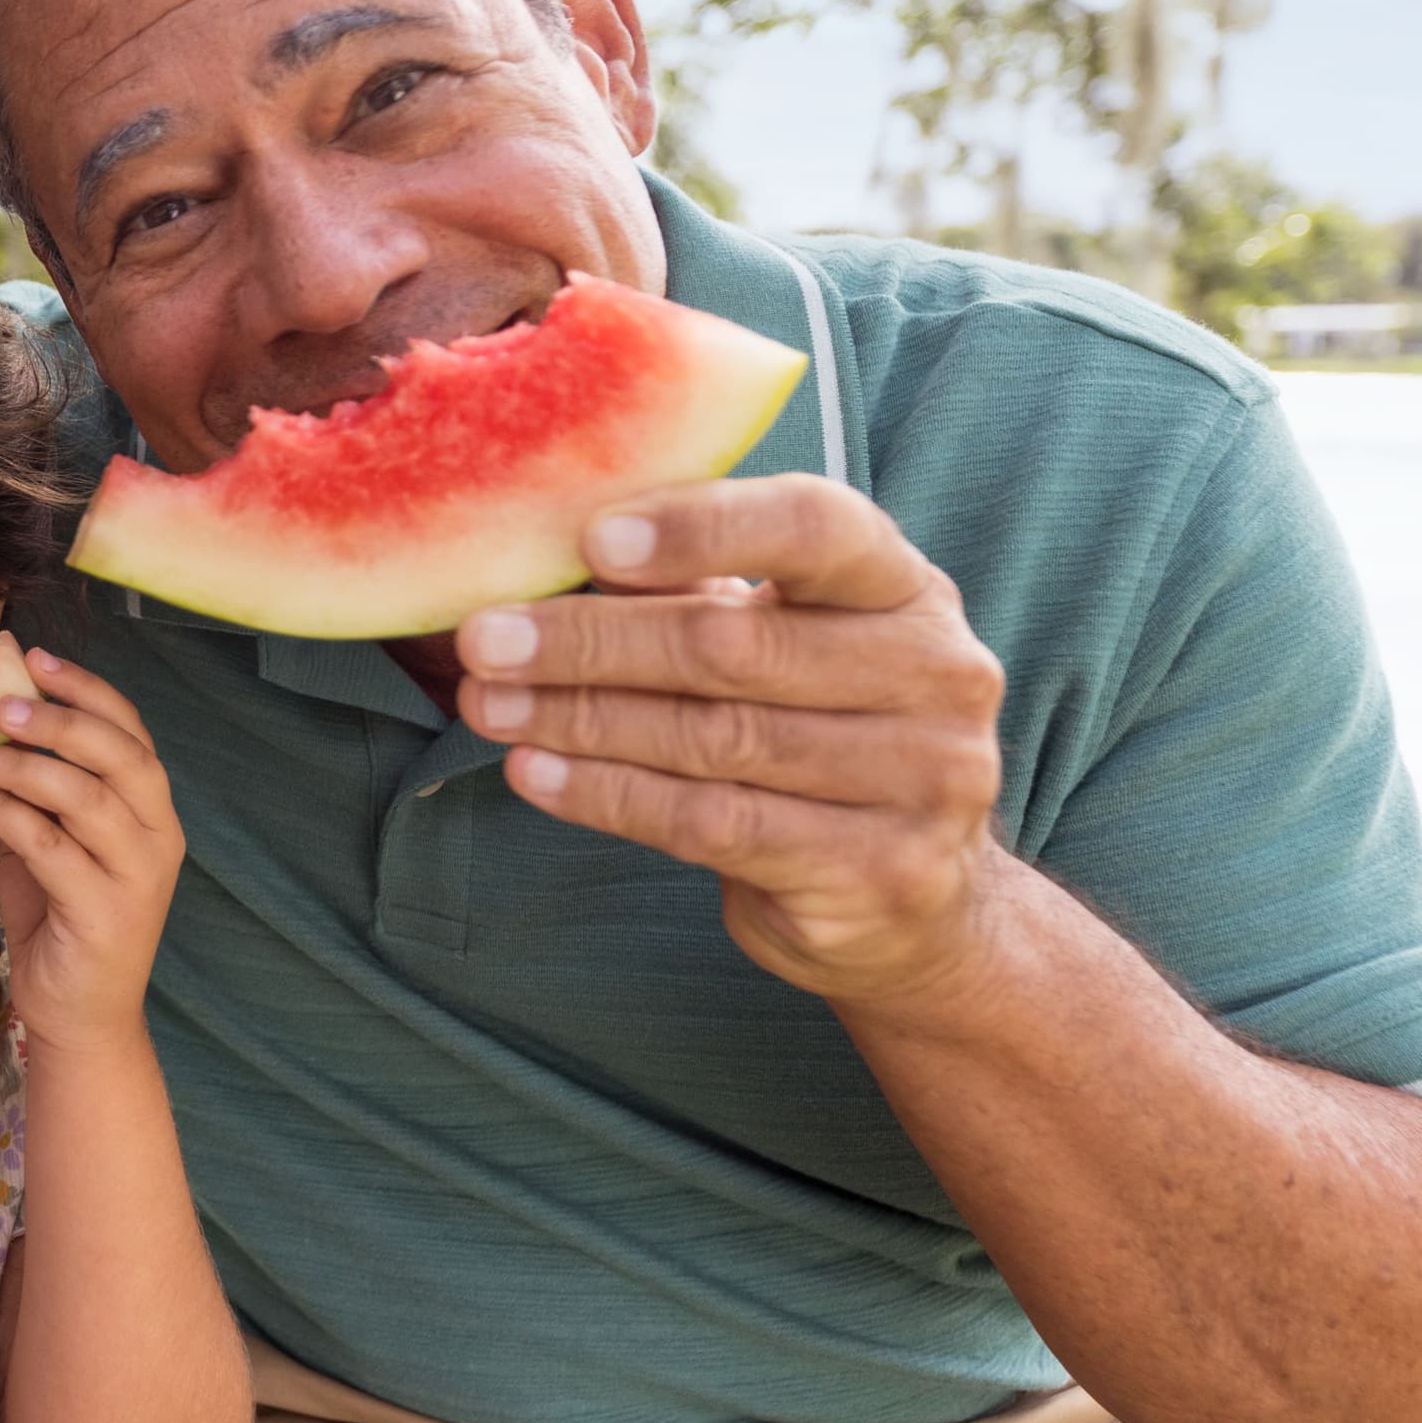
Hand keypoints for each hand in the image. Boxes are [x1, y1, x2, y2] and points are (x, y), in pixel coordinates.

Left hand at [0, 649, 182, 1056]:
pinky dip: (2, 812)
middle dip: (58, 720)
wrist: (80, 1015)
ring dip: (20, 766)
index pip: (133, 733)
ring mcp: (137, 877)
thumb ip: (42, 792)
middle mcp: (159, 838)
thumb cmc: (61, 918)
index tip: (36, 658)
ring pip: (84, 798)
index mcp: (154, 812)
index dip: (87, 690)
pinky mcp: (104, 913)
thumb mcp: (55, 842)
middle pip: (120, 756)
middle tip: (0, 703)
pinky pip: (49, 846)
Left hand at [452, 472, 1012, 1003]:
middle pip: (735, 646)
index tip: (594, 541)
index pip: (815, 528)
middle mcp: (936, 674)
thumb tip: (550, 546)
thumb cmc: (814, 728)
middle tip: (485, 639)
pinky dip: (608, 795)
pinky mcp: (879, 870)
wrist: (911, 894)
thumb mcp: (776, 640)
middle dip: (592, 642)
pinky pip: (711, 824)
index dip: (702, 528)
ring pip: (712, 740)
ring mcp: (923, 780)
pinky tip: (534, 772)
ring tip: (488, 705)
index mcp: (907, 587)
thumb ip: (692, 592)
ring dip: (581, 719)